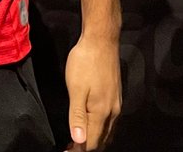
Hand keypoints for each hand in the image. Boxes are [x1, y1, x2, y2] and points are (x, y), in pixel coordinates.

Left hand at [63, 34, 121, 149]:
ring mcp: (116, 104)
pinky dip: (100, 129)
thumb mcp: (76, 88)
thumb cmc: (85, 62)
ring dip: (94, 139)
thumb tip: (79, 140)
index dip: (79, 150)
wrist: (102, 41)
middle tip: (70, 146)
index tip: (66, 151)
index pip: (92, 142)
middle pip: (101, 140)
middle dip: (86, 147)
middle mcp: (113, 112)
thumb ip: (77, 115)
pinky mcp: (116, 96)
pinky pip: (110, 121)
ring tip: (78, 139)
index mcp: (102, 112)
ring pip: (107, 131)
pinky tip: (92, 124)